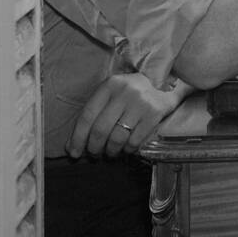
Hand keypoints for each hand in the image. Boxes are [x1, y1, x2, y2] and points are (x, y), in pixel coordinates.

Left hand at [66, 73, 187, 158]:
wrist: (166, 84)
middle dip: (94, 147)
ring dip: (110, 151)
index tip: (74, 153)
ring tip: (110, 153)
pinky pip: (135, 140)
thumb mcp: (111, 96)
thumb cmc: (131, 94)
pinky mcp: (155, 113)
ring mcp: (141, 102)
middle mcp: (125, 92)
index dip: (78, 138)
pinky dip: (127, 149)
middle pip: (100, 129)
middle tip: (94, 154)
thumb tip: (71, 146)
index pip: (87, 116)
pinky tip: (126, 149)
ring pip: (117, 137)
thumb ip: (93, 116)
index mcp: (110, 85)